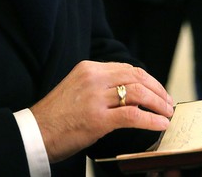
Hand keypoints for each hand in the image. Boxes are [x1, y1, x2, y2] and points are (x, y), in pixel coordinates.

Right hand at [30, 60, 172, 163]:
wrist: (34, 133)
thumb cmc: (54, 116)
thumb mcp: (76, 90)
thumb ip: (98, 86)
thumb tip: (126, 94)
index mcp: (88, 68)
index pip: (127, 68)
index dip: (148, 80)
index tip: (158, 91)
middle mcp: (93, 78)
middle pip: (136, 77)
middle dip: (157, 90)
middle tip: (168, 102)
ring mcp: (95, 97)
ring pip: (138, 93)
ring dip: (158, 104)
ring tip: (167, 114)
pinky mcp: (98, 119)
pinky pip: (132, 115)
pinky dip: (151, 119)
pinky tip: (160, 124)